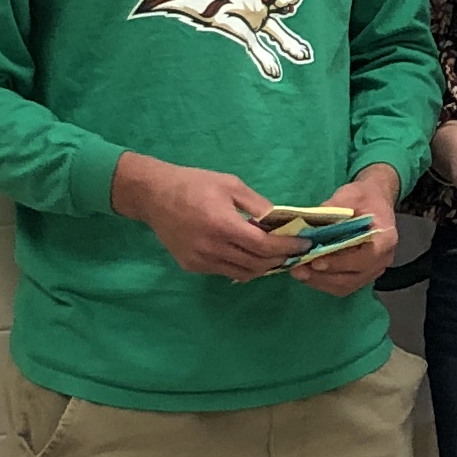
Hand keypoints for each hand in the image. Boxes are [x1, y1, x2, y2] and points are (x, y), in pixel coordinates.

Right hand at [111, 153, 299, 280]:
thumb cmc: (194, 184)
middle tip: (292, 251)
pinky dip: (241, 266)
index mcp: (223, 225)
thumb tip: (282, 220)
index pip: (264, 246)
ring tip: (273, 254)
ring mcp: (200, 261)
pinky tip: (247, 254)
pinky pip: (225, 271)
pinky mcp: (192, 266)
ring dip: (262, 266)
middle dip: (279, 259)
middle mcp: (212, 248)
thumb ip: (257, 205)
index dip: (287, 248)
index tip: (303, 245)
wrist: (153, 195)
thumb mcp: (230, 185)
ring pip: (243, 273)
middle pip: (257, 264)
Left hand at [286, 167, 402, 296]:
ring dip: (320, 282)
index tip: (316, 262)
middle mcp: (383, 259)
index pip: (364, 258)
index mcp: (385, 239)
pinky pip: (343, 286)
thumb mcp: (351, 195)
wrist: (375, 201)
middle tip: (298, 269)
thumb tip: (311, 221)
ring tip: (298, 272)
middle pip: (352, 277)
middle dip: (323, 276)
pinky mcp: (362, 275)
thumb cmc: (365, 197)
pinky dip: (323, 282)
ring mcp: (373, 270)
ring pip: (346, 285)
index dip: (340, 263)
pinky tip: (307, 274)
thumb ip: (334, 208)